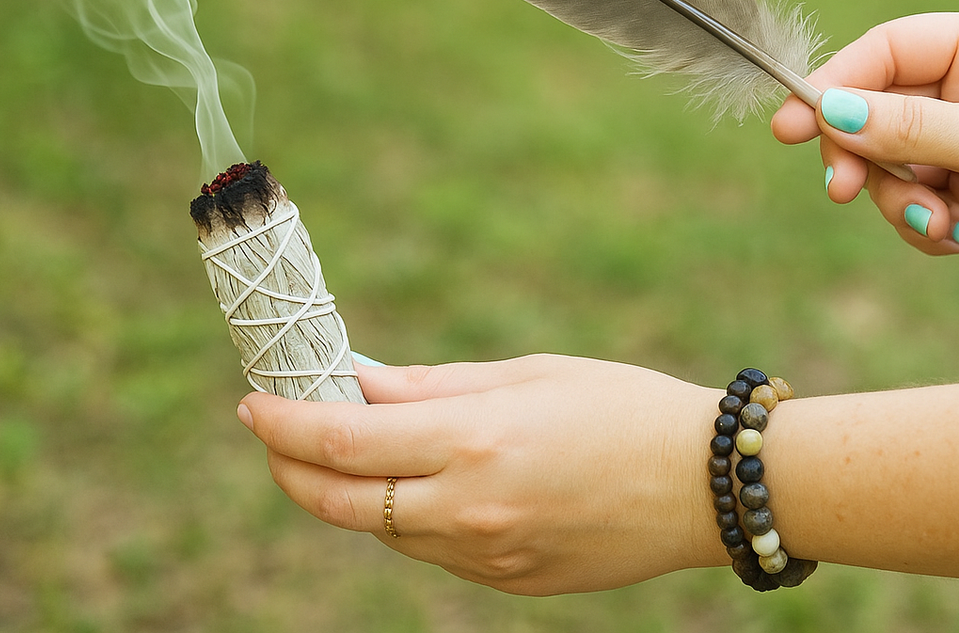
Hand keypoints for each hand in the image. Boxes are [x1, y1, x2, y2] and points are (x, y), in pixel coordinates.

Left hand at [237, 355, 726, 593]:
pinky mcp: (507, 583)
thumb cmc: (622, 407)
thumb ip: (433, 386)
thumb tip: (358, 383)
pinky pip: (432, 553)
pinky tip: (423, 484)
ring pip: (381, 532)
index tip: (253, 402)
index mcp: (474, 440)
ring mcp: (487, 556)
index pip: (341, 441)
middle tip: (272, 434)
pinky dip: (407, 518)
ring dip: (348, 493)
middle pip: (337, 502)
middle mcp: (469, 508)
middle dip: (288, 468)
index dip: (283, 422)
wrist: (705, 486)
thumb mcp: (528, 375)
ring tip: (352, 450)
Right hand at [771, 6, 958, 333]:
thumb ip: (911, 129)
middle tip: (845, 191)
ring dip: (906, 202)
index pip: (889, 50)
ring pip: (892, 165)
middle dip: (867, 157)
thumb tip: (828, 111)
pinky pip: (916, 202)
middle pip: (878, 111)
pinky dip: (930, 225)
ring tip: (946, 225)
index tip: (792, 125)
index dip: (836, 85)